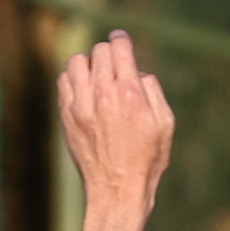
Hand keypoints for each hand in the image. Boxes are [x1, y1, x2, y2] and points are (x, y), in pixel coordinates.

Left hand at [58, 31, 173, 210]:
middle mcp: (103, 94)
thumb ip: (152, 89)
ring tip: (97, 76)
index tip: (120, 39)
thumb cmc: (147, 160)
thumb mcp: (165, 123)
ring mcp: (81, 105)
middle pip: (100, 51)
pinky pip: (64, 81)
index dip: (121, 39)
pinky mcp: (67, 116)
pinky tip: (85, 90)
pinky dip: (74, 78)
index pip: (119, 47)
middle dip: (109, 53)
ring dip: (89, 63)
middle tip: (115, 64)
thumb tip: (136, 71)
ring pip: (77, 61)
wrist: (117, 192)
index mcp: (130, 93)